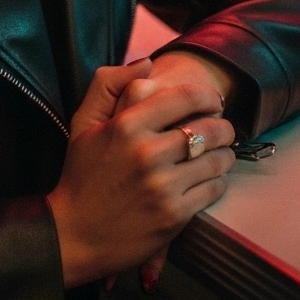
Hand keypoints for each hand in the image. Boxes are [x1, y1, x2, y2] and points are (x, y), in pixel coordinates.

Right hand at [46, 59, 234, 288]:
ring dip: (225, 153)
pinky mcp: (174, 215)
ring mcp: (162, 186)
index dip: (208, 95)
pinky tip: (211, 178)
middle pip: (208, 127)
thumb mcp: (84, 122)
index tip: (214, 101)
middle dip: (223, 125)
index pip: (185, 97)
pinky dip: (219, 180)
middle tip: (223, 128)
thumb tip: (146, 63)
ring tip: (221, 153)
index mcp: (127, 125)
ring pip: (217, 159)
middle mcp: (147, 153)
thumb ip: (108, 83)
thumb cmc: (81, 176)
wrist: (74, 236)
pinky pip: (214, 188)